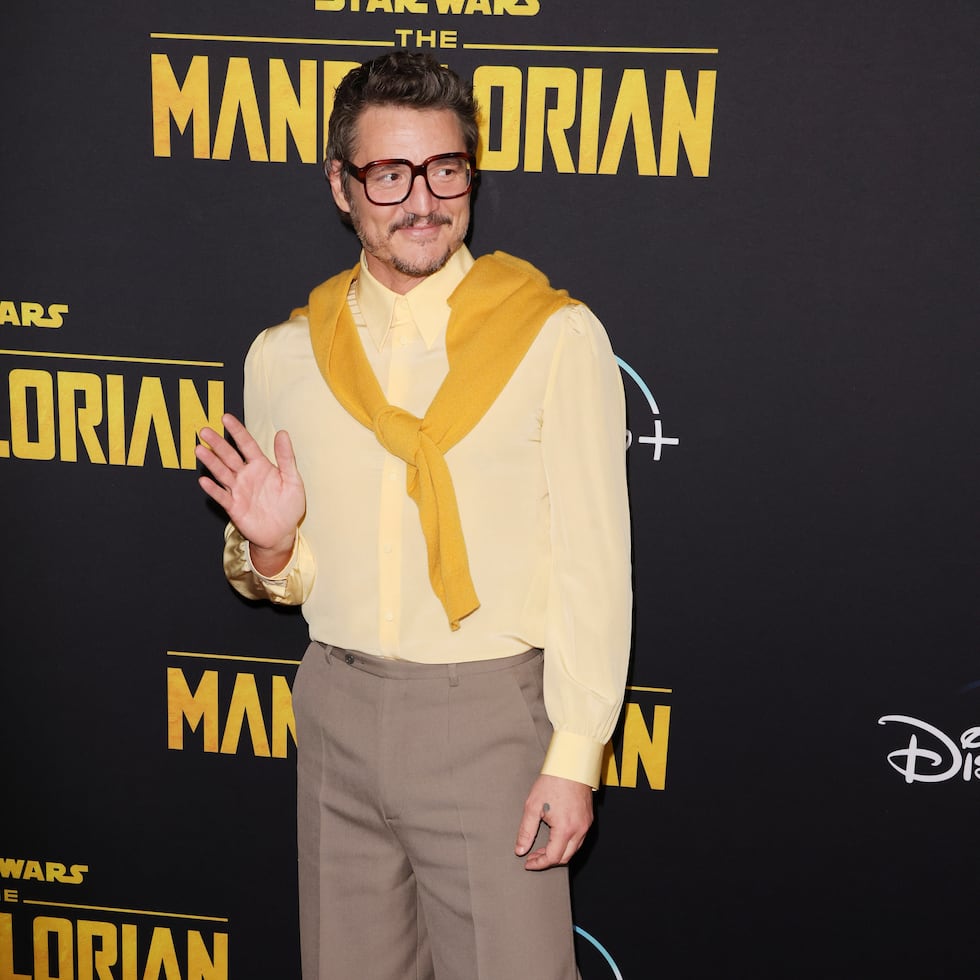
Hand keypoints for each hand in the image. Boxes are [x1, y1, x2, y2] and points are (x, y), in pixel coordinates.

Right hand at [196, 414, 305, 567]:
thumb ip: (286, 457)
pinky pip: (222, 496)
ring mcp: (238, 490)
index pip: (247, 444)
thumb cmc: (288, 506)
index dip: (237, 431)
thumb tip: (282, 433)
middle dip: (217, 443)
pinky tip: (204, 480)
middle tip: (204, 430)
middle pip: (229, 456)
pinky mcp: (234, 507)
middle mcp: (246, 475)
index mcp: (261, 466)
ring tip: (199, 450)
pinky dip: (213, 489)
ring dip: (211, 462)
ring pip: (222, 473)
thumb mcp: (293, 480)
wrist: (282, 533)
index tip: (226, 418)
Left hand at [514, 774, 592, 870]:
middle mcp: (579, 829)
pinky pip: (579, 838)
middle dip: (548, 860)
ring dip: (558, 852)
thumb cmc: (553, 781)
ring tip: (543, 847)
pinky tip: (555, 836)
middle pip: (565, 857)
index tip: (528, 862)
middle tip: (533, 856)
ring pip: (574, 849)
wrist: (571, 765)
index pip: (553, 858)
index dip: (539, 863)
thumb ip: (526, 831)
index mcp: (565, 829)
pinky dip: (567, 843)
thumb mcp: (533, 806)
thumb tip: (520, 850)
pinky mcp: (588, 818)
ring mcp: (586, 824)